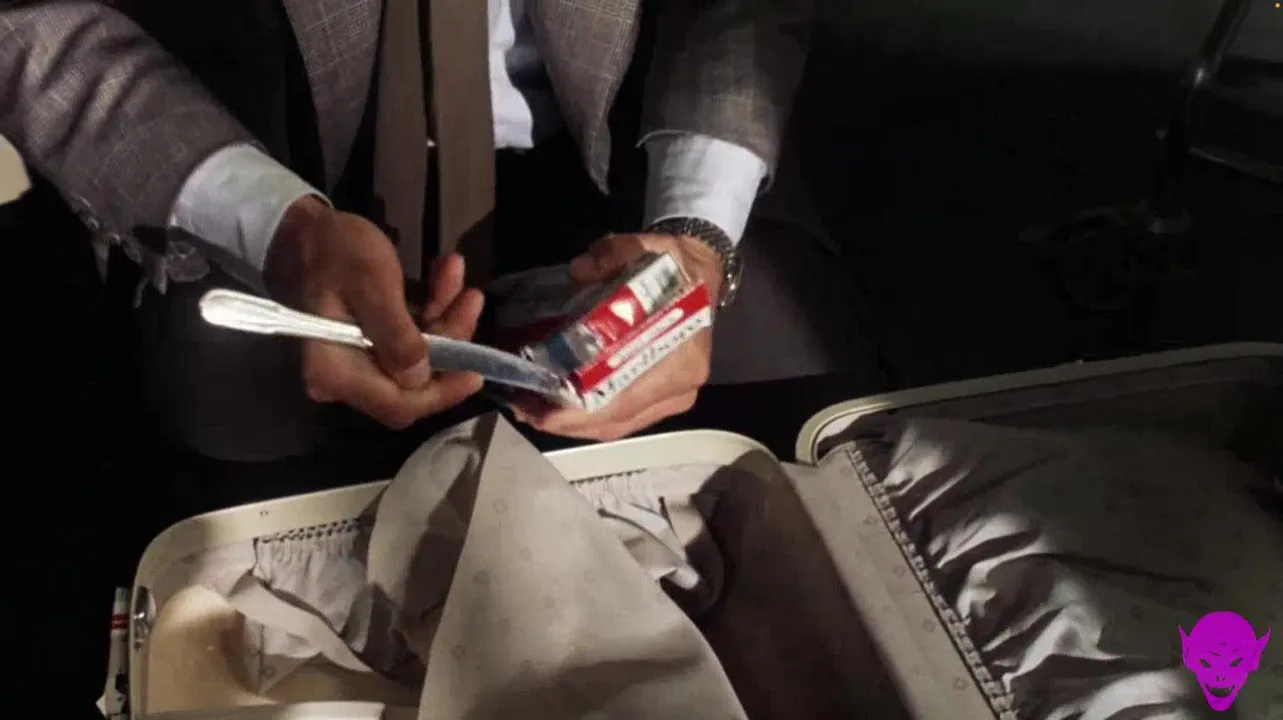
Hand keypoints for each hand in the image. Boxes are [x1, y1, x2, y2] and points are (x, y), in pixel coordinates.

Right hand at [264, 197, 484, 427]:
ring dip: (444, 318)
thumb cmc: (333, 250)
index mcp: (335, 371)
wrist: (304, 229)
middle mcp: (343, 378)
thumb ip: (395, 334)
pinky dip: (430, 310)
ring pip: (416, 357)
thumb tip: (420, 376)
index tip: (476, 370)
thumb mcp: (370, 283)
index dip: (442, 393)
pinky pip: (407, 340)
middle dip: (449, 342)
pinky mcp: (367, 345)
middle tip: (471, 298)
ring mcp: (355, 362)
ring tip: (457, 275)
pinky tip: (444, 274)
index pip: (398, 404)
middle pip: (413, 382)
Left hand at [511, 232, 723, 440]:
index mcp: (681, 362)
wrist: (701, 274)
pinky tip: (554, 407)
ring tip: (529, 409)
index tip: (545, 413)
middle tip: (524, 409)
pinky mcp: (658, 401)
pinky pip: (619, 420)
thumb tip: (578, 271)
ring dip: (571, 424)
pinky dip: (586, 418)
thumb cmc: (675, 268)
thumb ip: (613, 254)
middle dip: (566, 421)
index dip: (583, 412)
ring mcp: (670, 400)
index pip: (626, 399)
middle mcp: (679, 390)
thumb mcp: (648, 246)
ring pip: (614, 426)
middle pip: (615, 420)